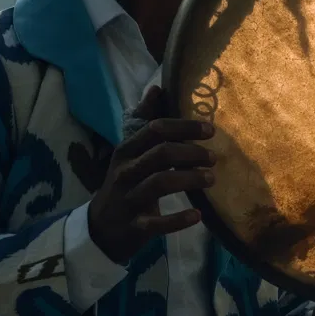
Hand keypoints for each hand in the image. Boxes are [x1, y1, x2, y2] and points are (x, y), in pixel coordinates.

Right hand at [86, 86, 215, 263]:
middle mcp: (126, 172)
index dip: (184, 127)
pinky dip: (178, 219)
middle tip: (213, 157)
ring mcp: (129, 199)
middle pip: (161, 154)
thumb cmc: (124, 183)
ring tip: (211, 179)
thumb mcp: (129, 153)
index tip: (210, 130)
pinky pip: (158, 222)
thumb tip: (157, 87)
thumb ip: (144, 121)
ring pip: (161, 183)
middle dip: (191, 152)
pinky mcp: (135, 226)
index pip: (155, 130)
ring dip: (190, 179)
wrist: (101, 228)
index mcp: (126, 151)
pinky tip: (197, 215)